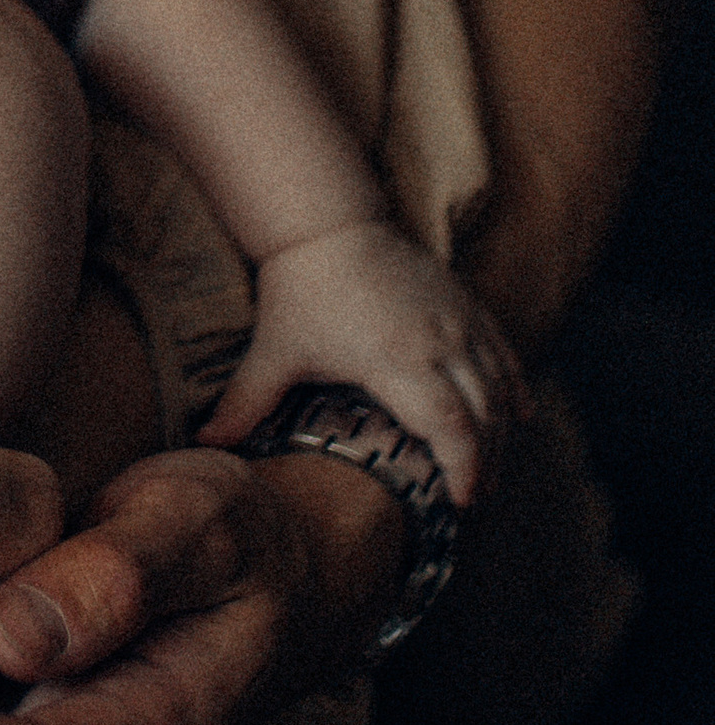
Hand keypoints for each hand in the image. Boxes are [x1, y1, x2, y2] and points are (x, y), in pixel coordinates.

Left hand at [199, 225, 524, 498]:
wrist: (329, 221)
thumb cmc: (300, 289)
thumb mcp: (274, 352)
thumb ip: (244, 403)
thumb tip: (205, 443)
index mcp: (398, 360)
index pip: (451, 427)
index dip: (465, 469)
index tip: (462, 503)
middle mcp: (440, 342)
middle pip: (485, 416)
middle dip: (486, 464)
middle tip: (474, 499)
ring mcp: (459, 322)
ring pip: (500, 388)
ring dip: (502, 433)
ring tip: (489, 471)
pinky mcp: (467, 304)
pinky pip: (504, 355)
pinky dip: (514, 390)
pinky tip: (518, 418)